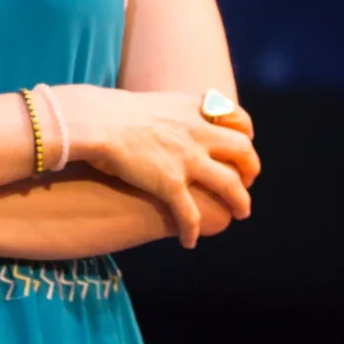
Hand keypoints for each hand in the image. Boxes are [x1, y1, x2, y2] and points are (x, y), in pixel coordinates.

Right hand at [53, 86, 259, 248]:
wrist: (93, 121)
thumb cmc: (108, 110)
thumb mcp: (149, 101)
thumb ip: (167, 111)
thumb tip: (162, 120)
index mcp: (190, 108)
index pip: (236, 116)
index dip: (245, 132)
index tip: (244, 141)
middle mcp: (196, 132)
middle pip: (243, 150)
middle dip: (251, 168)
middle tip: (246, 180)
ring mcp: (186, 159)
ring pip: (231, 185)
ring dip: (241, 202)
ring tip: (240, 213)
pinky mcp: (170, 184)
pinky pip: (191, 215)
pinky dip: (192, 231)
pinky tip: (188, 241)